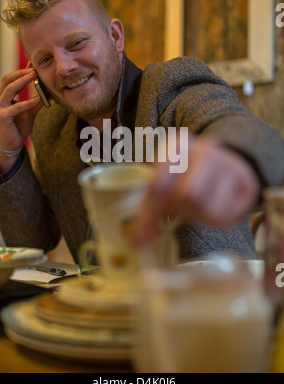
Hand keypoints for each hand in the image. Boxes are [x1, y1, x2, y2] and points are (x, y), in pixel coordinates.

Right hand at [0, 64, 42, 171]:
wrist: (11, 144)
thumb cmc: (18, 127)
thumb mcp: (29, 111)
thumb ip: (36, 100)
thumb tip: (48, 90)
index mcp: (2, 96)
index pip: (9, 78)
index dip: (21, 70)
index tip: (33, 65)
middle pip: (6, 80)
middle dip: (21, 73)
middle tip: (35, 69)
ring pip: (9, 89)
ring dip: (23, 81)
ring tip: (34, 76)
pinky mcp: (2, 116)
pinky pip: (17, 106)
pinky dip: (28, 102)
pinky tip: (38, 99)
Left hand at [133, 135, 260, 244]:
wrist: (229, 162)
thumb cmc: (189, 174)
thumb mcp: (166, 178)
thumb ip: (149, 203)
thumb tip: (137, 239)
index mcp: (179, 144)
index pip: (159, 184)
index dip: (148, 213)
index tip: (141, 234)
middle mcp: (206, 149)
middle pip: (185, 195)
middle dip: (175, 211)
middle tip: (171, 215)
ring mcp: (230, 165)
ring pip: (204, 205)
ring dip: (194, 214)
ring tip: (192, 207)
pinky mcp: (246, 186)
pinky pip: (223, 215)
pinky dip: (212, 219)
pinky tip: (209, 209)